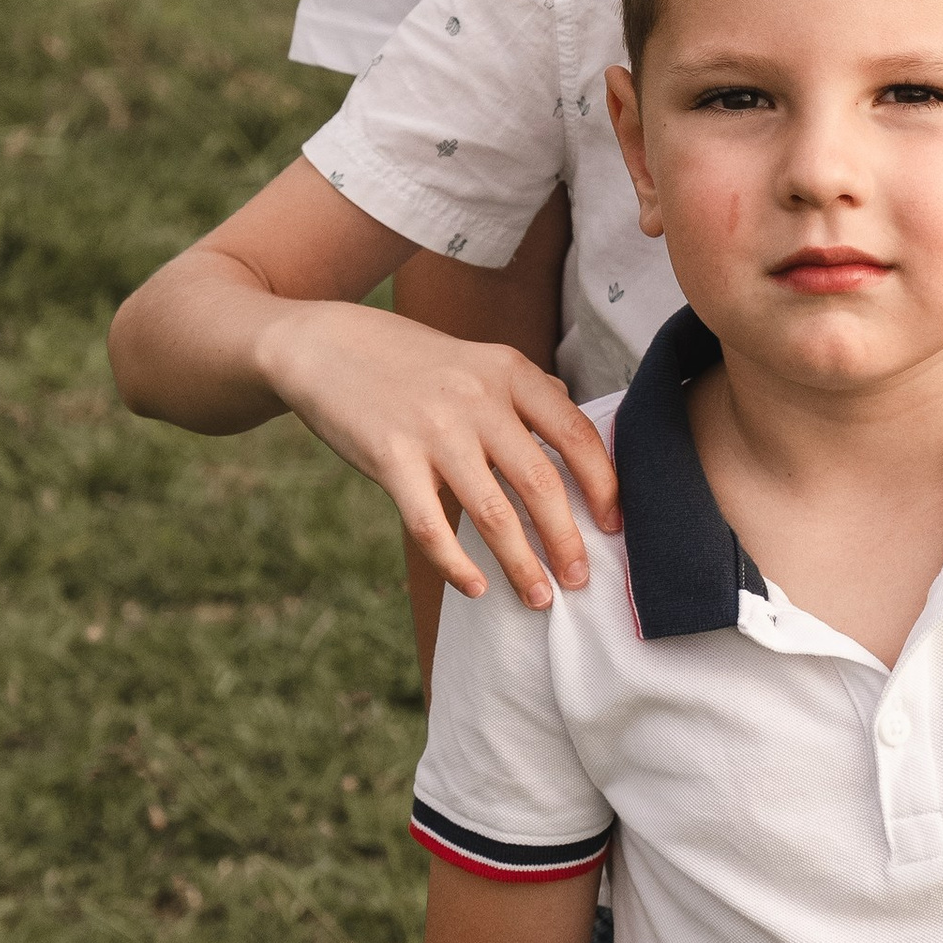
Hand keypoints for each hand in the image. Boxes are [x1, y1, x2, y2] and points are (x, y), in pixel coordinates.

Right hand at [257, 302, 619, 608]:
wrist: (327, 346)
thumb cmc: (413, 362)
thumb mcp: (479, 360)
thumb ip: (528, 395)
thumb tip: (579, 437)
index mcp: (509, 371)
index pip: (575, 434)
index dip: (603, 484)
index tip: (614, 525)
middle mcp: (477, 398)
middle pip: (539, 482)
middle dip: (567, 540)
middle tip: (580, 580)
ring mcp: (433, 429)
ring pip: (492, 513)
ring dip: (521, 564)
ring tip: (538, 597)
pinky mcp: (390, 458)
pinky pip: (432, 528)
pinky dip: (457, 566)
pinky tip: (476, 587)